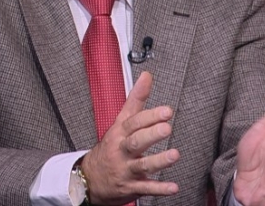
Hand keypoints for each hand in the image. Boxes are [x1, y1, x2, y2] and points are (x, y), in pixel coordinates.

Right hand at [80, 71, 180, 204]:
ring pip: (142, 165)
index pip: (134, 122)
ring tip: (174, 155)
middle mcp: (122, 151)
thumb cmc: (110, 147)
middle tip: (166, 128)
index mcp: (120, 133)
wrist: (90, 178)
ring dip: (158, 161)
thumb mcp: (120, 121)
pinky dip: (159, 189)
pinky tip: (173, 187)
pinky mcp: (131, 187)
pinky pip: (145, 189)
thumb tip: (147, 76)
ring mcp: (126, 170)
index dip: (150, 116)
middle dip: (151, 135)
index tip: (166, 111)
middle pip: (135, 142)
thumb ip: (136, 99)